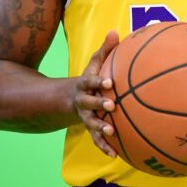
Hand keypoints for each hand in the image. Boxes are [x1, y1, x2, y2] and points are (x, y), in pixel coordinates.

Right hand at [72, 30, 118, 156]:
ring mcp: (85, 116)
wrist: (71, 99)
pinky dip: (105, 146)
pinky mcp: (90, 128)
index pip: (90, 82)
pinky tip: (115, 155)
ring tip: (111, 132)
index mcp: (85, 85)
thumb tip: (115, 31)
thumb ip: (105, 50)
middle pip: (88, 103)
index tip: (109, 83)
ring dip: (100, 128)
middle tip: (112, 106)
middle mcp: (83, 101)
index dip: (98, 82)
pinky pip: (96, 139)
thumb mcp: (94, 64)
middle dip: (99, 105)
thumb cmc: (91, 78)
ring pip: (91, 123)